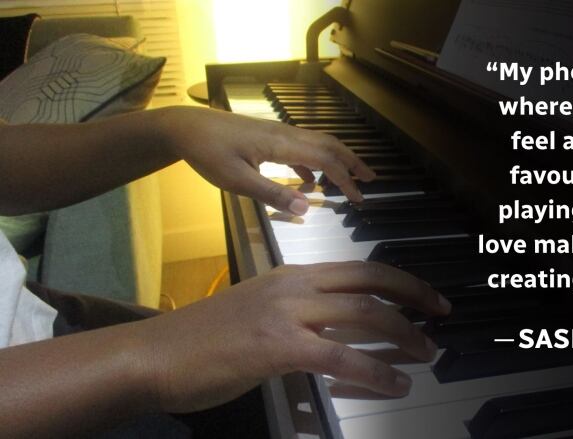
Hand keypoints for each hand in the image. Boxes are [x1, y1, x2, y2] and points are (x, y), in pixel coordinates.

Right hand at [135, 262, 450, 412]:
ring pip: (364, 315)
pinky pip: (342, 357)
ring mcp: (287, 314)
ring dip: (404, 335)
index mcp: (292, 275)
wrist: (155, 355)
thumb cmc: (202, 338)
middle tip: (440, 315)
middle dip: (415, 298)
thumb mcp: (259, 313)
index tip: (425, 296)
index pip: (359, 270)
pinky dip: (376, 371)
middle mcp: (295, 286)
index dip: (400, 281)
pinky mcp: (277, 346)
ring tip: (426, 353)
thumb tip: (336, 334)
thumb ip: (299, 316)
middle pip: (371, 283)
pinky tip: (394, 383)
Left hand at [160, 106, 375, 215]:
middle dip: (352, 162)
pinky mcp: (268, 136)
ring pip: (317, 143)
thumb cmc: (207, 152)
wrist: (185, 127)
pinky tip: (310, 180)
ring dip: (337, 160)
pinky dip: (314, 162)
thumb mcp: (236, 180)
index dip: (345, 179)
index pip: (325, 160)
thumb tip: (306, 208)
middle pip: (329, 145)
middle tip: (371, 180)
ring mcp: (277, 133)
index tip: (359, 198)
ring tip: (349, 178)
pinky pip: (301, 147)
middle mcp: (285, 134)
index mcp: (281, 145)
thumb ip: (272, 193)